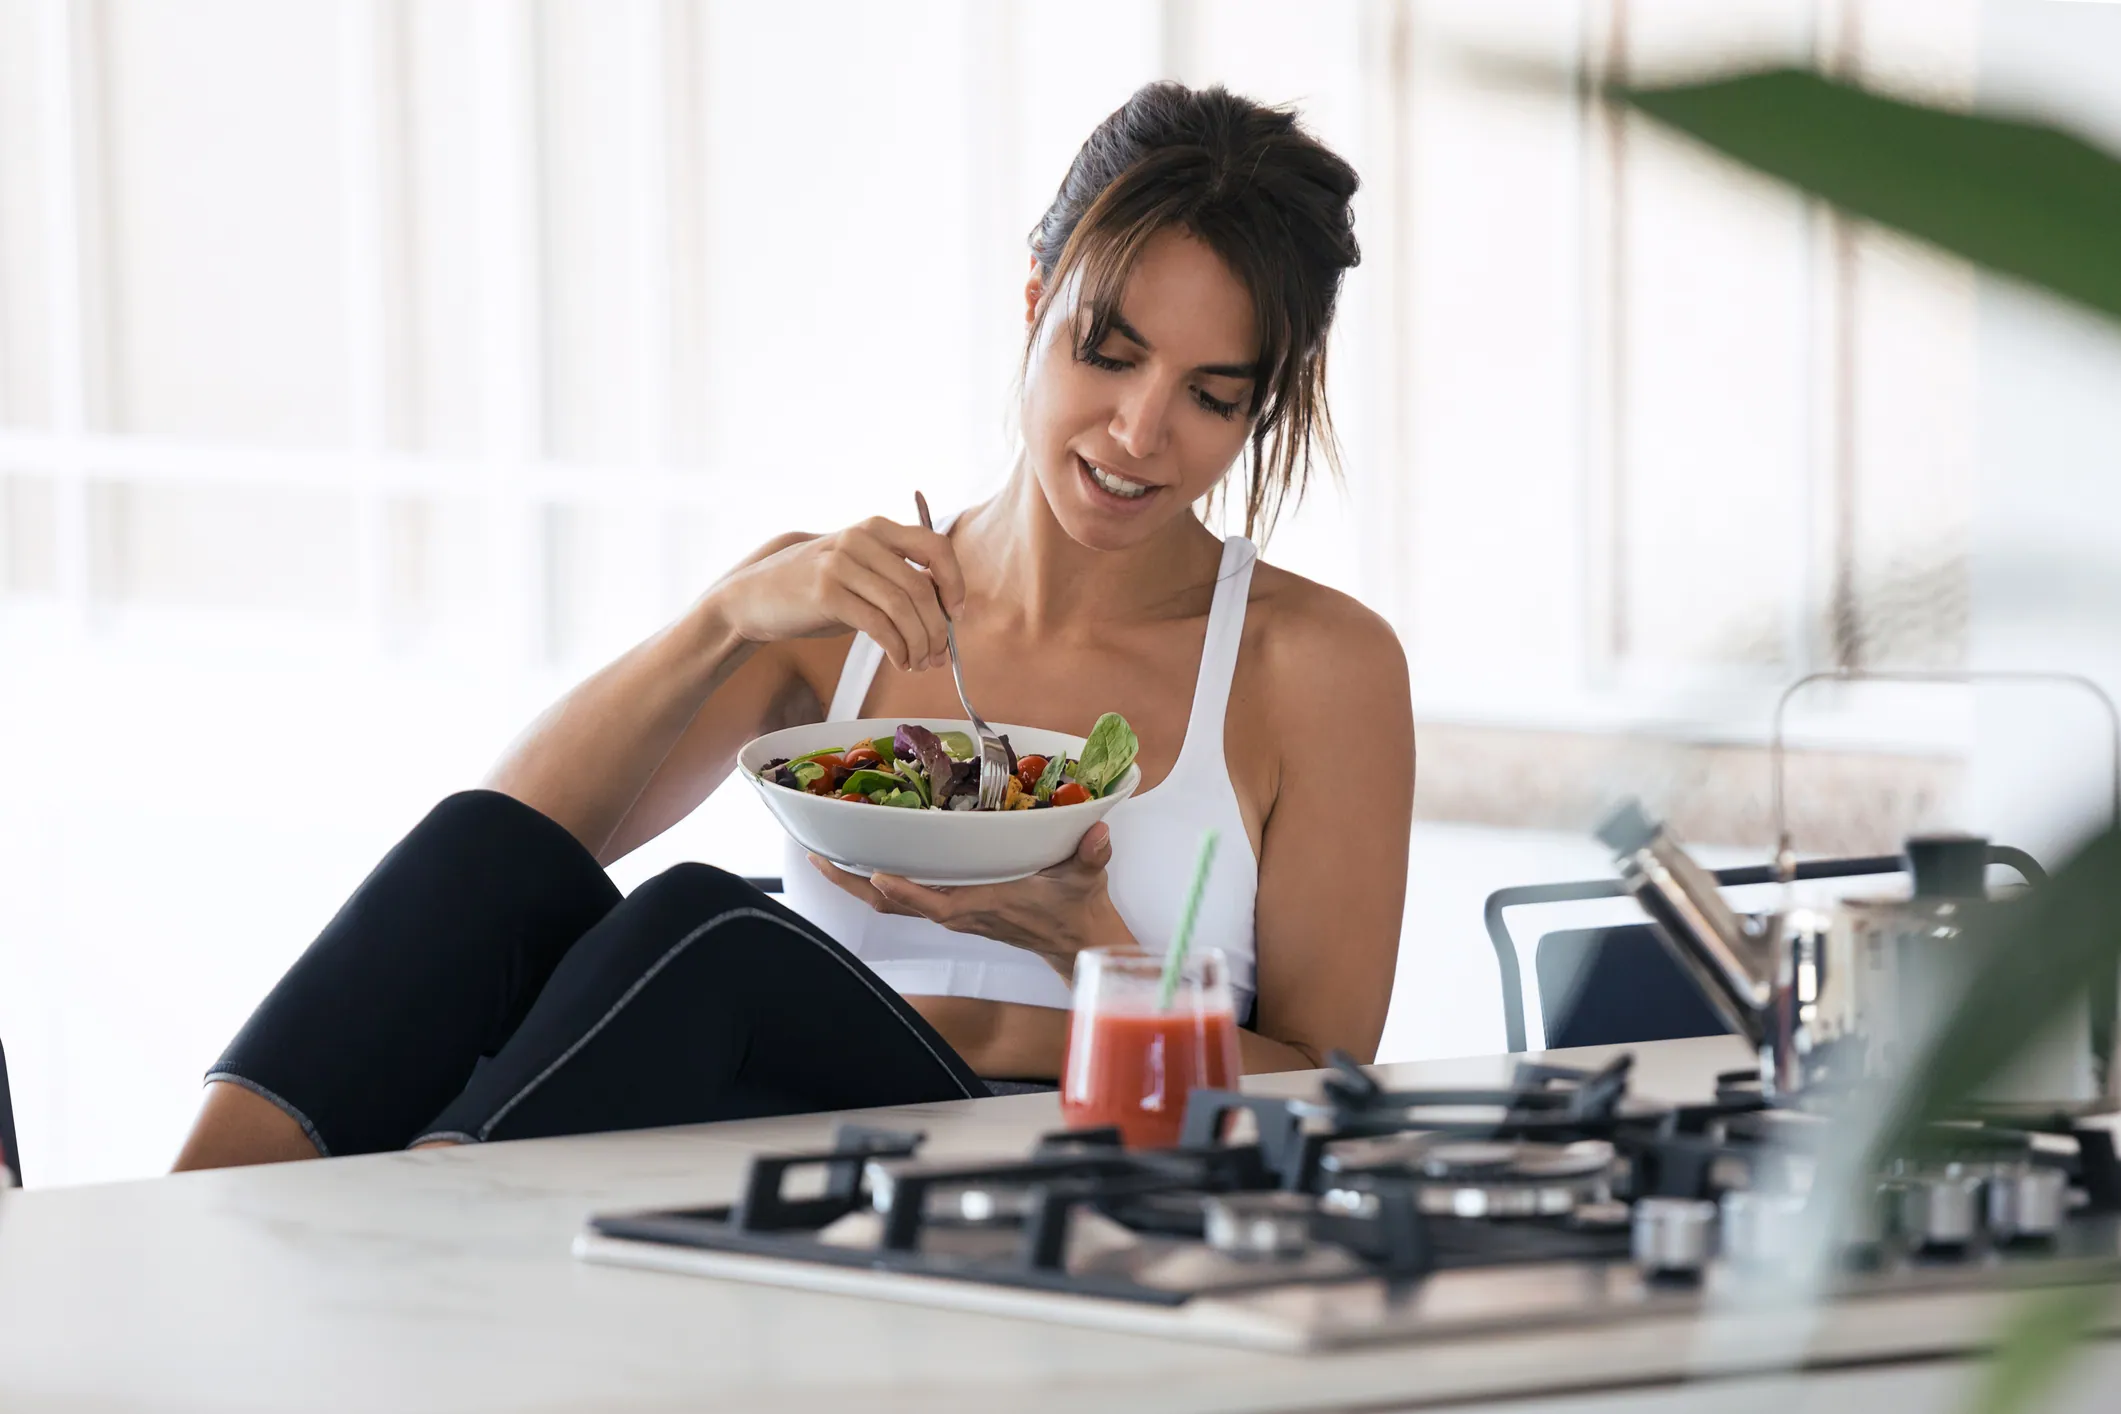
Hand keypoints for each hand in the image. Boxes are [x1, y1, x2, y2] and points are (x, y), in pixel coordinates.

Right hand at [706, 517, 967, 672]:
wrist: (756, 596)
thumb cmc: (816, 589)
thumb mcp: (859, 570)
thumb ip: (897, 578)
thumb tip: (946, 614)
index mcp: (877, 528)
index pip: (935, 546)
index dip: (954, 581)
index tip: (957, 613)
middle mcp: (861, 539)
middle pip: (921, 587)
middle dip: (938, 628)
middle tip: (939, 656)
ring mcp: (842, 563)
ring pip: (903, 609)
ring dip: (920, 644)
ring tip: (919, 663)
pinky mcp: (826, 593)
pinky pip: (879, 625)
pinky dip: (898, 648)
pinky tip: (900, 660)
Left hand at [807, 822, 1135, 977]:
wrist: (1076, 942)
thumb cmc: (1077, 908)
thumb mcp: (1088, 876)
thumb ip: (1092, 854)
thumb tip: (1098, 833)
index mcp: (987, 905)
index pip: (938, 903)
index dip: (906, 891)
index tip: (876, 872)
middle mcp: (961, 912)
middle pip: (895, 905)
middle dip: (854, 884)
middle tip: (818, 857)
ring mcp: (953, 913)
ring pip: (894, 904)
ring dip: (857, 884)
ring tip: (824, 857)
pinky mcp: (953, 909)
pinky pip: (905, 900)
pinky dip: (878, 884)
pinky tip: (861, 863)